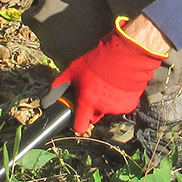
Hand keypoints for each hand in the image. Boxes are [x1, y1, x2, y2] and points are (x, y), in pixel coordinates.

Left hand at [53, 18, 166, 134]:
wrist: (125, 54)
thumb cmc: (99, 60)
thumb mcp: (75, 69)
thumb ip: (62, 82)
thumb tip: (51, 91)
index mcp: (87, 103)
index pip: (80, 127)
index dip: (78, 123)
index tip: (78, 116)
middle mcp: (102, 109)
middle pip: (94, 118)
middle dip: (92, 109)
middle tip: (94, 92)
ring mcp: (117, 108)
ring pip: (108, 110)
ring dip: (107, 102)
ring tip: (108, 85)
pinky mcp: (130, 104)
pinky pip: (122, 106)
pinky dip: (120, 99)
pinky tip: (119, 86)